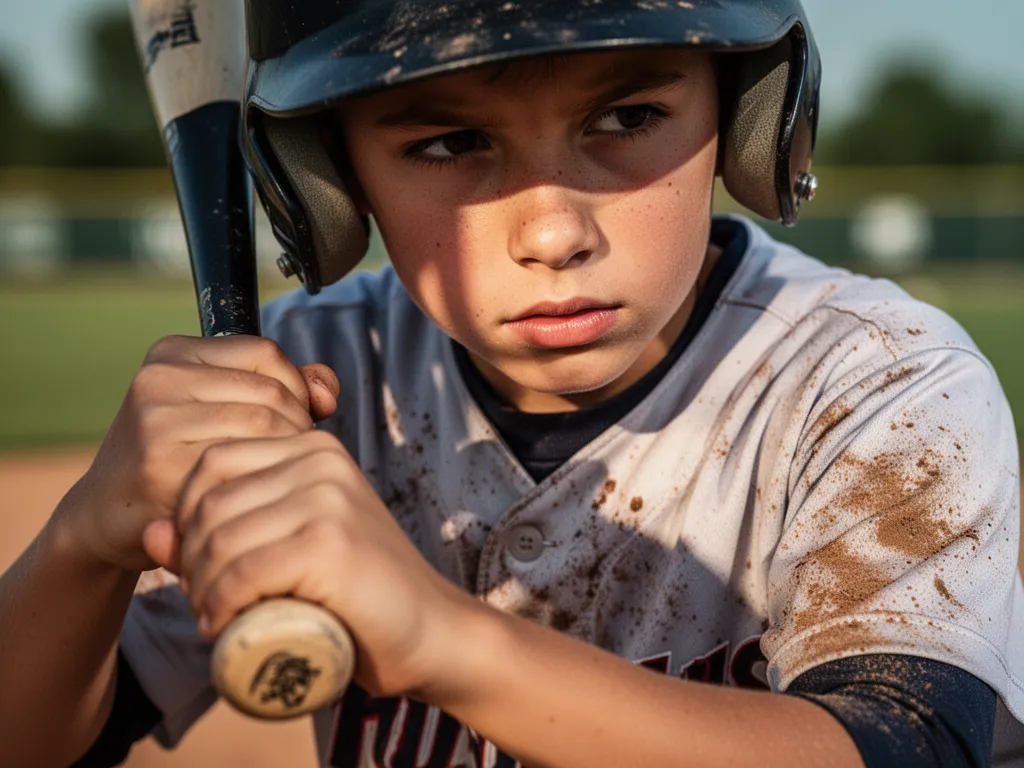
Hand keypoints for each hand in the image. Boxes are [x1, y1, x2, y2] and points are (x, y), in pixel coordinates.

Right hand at [57, 334, 339, 572]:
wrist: (108, 516)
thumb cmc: (178, 459)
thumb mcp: (224, 408)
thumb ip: (286, 388)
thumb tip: (327, 391)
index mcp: (173, 353)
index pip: (267, 354)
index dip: (296, 389)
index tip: (294, 421)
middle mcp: (159, 378)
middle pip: (271, 392)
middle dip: (297, 427)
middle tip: (291, 460)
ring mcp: (155, 420)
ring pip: (263, 426)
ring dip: (284, 456)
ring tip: (276, 477)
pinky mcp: (158, 466)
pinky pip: (242, 465)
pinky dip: (261, 482)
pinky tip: (256, 497)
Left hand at [150, 429, 471, 698]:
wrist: (430, 630)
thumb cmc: (355, 593)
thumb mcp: (286, 550)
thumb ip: (224, 535)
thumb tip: (151, 532)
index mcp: (313, 448)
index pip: (211, 463)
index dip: (187, 517)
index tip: (202, 566)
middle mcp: (320, 461)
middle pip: (208, 499)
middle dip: (189, 557)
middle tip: (206, 601)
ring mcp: (327, 498)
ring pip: (219, 536)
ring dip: (200, 587)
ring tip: (215, 616)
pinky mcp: (329, 543)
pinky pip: (241, 571)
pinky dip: (220, 606)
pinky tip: (223, 626)